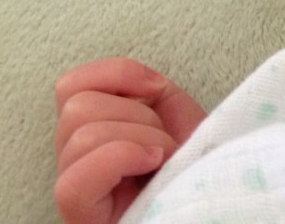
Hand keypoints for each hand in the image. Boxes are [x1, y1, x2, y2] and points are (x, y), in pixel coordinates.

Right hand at [54, 57, 206, 223]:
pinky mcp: (82, 216)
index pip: (70, 86)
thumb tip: (143, 82)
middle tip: (166, 140)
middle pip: (76, 107)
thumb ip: (149, 89)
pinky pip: (74, 182)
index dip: (115, 74)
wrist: (213, 199)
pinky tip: (151, 165)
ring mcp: (76, 190)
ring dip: (141, 138)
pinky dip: (121, 158)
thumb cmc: (194, 163)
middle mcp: (74, 160)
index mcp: (92, 130)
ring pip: (82, 137)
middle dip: (139, 115)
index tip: (157, 88)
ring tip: (164, 157)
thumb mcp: (175, 114)